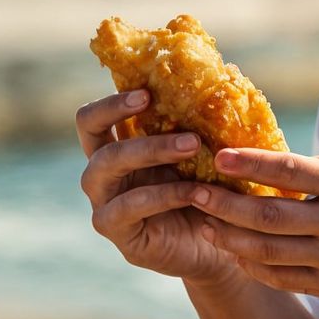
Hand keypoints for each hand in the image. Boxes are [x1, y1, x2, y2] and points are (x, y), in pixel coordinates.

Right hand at [75, 90, 243, 288]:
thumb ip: (199, 122)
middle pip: (91, 134)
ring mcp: (106, 204)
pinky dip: (162, 194)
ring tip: (192, 144)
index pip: (94, 118)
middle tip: (155, 101)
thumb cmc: (212, 191)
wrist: (221, 246)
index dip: (111, 101)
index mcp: (119, 149)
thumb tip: (226, 72)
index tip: (146, 90)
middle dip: (120, 112)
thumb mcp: (205, 153)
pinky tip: (194, 190)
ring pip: (105, 168)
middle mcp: (104, 174)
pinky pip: (128, 207)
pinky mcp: (118, 233)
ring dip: (149, 149)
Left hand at [187, 147, 318, 302]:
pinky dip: (255, 267)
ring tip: (207, 224)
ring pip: (268, 251)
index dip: (249, 162)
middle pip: (267, 214)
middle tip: (194, 192)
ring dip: (231, 237)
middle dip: (225, 203)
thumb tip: (286, 161)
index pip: (288, 170)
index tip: (218, 155)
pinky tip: (237, 252)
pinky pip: (285, 280)